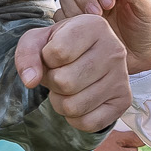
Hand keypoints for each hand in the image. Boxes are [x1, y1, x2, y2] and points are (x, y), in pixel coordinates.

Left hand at [13, 13, 131, 132]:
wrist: (88, 58)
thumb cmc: (61, 46)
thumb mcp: (39, 40)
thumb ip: (27, 54)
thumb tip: (30, 81)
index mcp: (94, 26)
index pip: (57, 53)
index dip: (46, 59)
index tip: (53, 55)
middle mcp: (114, 49)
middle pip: (65, 83)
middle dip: (52, 82)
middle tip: (59, 74)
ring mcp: (121, 77)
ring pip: (74, 106)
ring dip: (60, 102)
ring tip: (67, 88)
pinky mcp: (123, 101)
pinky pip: (88, 123)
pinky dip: (74, 118)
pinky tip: (79, 101)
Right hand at [58, 0, 150, 74]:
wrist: (138, 57)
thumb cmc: (145, 30)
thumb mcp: (148, 11)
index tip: (109, 4)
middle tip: (96, 14)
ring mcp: (81, 6)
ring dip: (74, 9)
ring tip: (90, 26)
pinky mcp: (73, 23)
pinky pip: (60, 17)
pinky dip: (66, 24)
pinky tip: (80, 35)